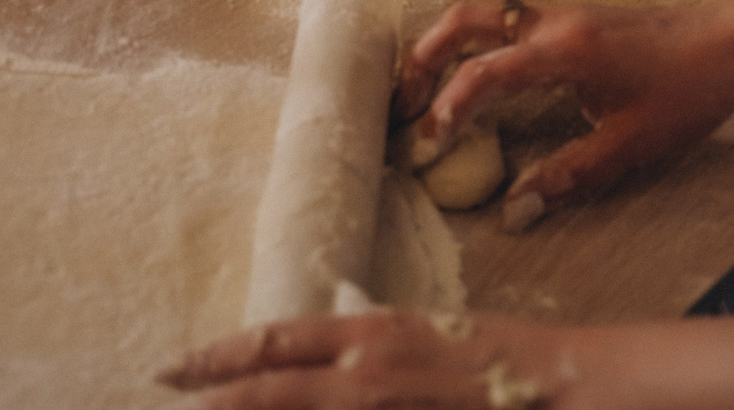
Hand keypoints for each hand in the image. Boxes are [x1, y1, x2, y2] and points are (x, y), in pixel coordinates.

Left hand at [163, 309, 566, 408]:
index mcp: (370, 334)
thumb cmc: (497, 357)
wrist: (562, 385)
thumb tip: (323, 353)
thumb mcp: (421, 337)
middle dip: (212, 399)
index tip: (174, 368)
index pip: (275, 342)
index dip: (218, 357)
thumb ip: (367, 349)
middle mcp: (364, 374)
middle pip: (266, 389)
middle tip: (170, 394)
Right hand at [395, 0, 733, 230]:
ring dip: (444, 45)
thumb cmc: (687, 89)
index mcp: (563, 51)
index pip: (484, 73)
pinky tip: (474, 79)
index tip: (426, 144)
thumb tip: (515, 213)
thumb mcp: (628, 144)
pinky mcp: (571, 20)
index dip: (448, 109)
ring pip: (483, 14)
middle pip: (465, 20)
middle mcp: (552, 23)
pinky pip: (507, 21)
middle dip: (423, 58)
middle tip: (402, 105)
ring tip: (423, 92)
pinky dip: (476, 43)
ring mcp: (560, 15)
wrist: (732, 39)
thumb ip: (567, 176)